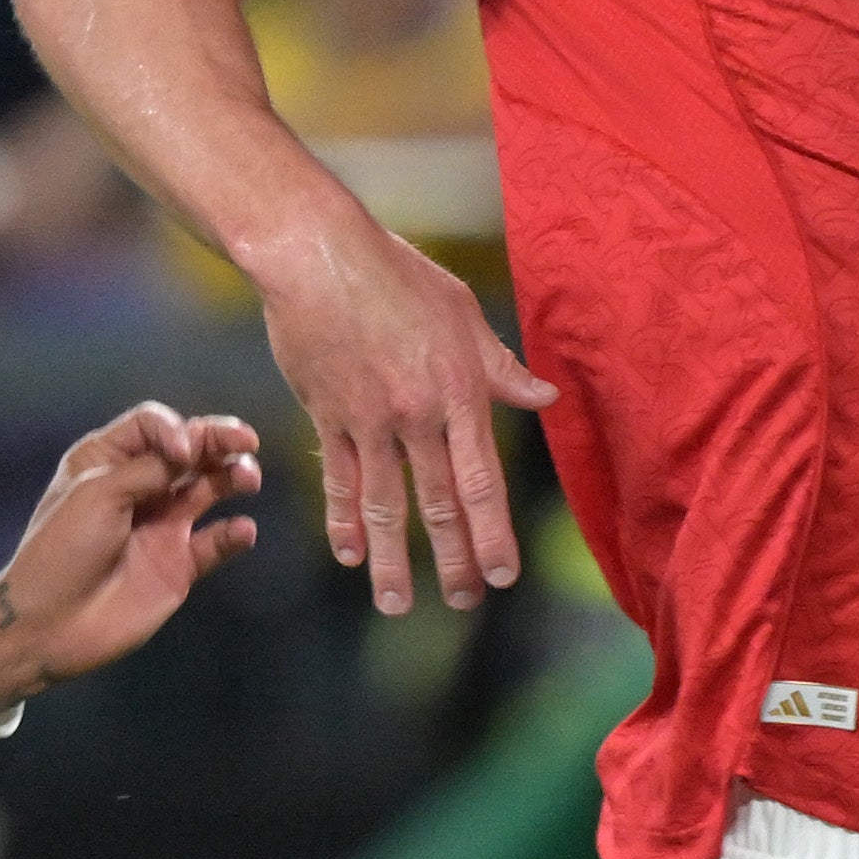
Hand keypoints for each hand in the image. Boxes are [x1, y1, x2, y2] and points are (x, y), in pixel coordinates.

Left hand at [0, 401, 268, 701]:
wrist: (48, 623)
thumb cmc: (62, 548)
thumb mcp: (97, 493)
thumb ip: (148, 468)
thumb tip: (192, 452)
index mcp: (108, 460)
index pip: (154, 426)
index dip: (176, 430)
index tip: (182, 454)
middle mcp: (139, 487)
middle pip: (189, 452)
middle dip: (218, 442)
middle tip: (246, 441)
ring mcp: (161, 525)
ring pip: (209, 489)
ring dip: (232, 477)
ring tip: (249, 478)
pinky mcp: (178, 564)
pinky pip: (216, 543)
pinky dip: (234, 534)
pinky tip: (242, 531)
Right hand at [247, 205, 551, 612]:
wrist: (315, 254)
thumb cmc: (395, 274)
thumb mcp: (460, 312)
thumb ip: (499, 366)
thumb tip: (543, 396)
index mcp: (457, 391)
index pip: (481, 479)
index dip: (492, 533)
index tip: (502, 575)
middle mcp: (415, 414)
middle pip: (438, 502)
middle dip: (453, 560)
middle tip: (463, 602)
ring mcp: (367, 420)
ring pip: (384, 504)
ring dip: (391, 561)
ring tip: (397, 604)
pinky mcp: (327, 415)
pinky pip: (338, 479)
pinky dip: (343, 520)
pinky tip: (349, 553)